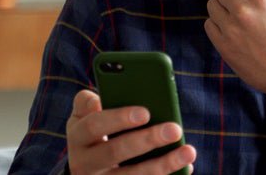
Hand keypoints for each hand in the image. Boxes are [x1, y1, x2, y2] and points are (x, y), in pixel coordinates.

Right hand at [66, 90, 196, 174]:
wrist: (87, 169)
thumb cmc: (94, 132)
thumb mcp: (84, 116)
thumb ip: (88, 103)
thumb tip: (97, 99)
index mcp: (77, 137)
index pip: (94, 126)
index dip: (119, 118)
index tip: (146, 112)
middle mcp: (83, 164)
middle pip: (115, 152)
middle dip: (147, 140)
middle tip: (174, 128)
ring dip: (164, 165)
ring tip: (188, 151)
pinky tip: (186, 167)